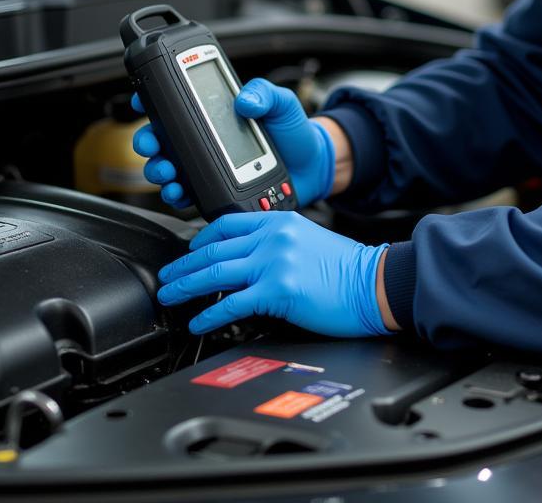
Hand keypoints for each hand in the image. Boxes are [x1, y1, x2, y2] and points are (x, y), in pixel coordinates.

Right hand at [132, 79, 335, 207]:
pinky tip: (179, 191)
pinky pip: (188, 193)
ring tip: (167, 171)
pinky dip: (177, 194)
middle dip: (148, 141)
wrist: (311, 166)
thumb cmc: (294, 131)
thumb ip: (265, 94)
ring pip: (169, 167)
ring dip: (158, 170)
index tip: (141, 101)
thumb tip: (245, 100)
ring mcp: (208, 165)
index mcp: (216, 112)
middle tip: (151, 144)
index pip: (176, 103)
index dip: (152, 100)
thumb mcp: (281, 103)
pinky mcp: (216, 189)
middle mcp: (206, 138)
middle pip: (163, 138)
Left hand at [157, 211, 390, 336]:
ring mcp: (275, 262)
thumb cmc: (348, 268)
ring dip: (186, 287)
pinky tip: (199, 322)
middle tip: (166, 278)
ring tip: (170, 297)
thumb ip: (276, 243)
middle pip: (214, 249)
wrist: (376, 282)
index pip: (226, 223)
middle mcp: (273, 236)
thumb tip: (245, 263)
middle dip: (183, 265)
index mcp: (279, 220)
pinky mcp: (278, 290)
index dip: (199, 240)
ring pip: (215, 272)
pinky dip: (209, 314)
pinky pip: (232, 303)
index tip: (187, 253)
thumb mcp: (307, 240)